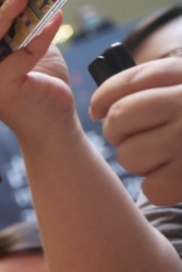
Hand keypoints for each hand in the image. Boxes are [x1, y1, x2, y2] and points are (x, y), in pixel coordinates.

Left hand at [90, 58, 181, 205]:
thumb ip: (153, 85)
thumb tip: (98, 111)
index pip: (125, 83)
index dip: (103, 100)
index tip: (100, 111)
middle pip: (119, 120)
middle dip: (121, 134)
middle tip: (141, 138)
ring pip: (131, 156)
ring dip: (142, 162)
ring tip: (169, 156)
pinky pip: (153, 189)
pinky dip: (162, 188)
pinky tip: (180, 176)